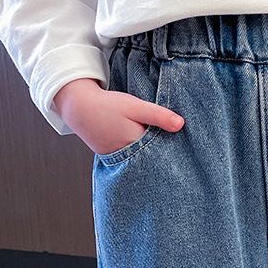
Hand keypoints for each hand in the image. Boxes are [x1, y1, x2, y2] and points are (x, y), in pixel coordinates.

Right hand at [53, 77, 183, 154]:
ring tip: (167, 156)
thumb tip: (181, 124)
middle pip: (154, 160)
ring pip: (143, 161)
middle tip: (182, 160)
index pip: (162, 154)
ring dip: (153, 157)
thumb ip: (158, 115)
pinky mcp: (114, 157)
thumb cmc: (108, 106)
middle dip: (165, 157)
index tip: (188, 153)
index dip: (175, 152)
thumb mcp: (135, 106)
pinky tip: (147, 150)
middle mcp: (127, 158)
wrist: (79, 108)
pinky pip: (132, 159)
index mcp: (136, 147)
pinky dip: (140, 155)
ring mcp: (119, 160)